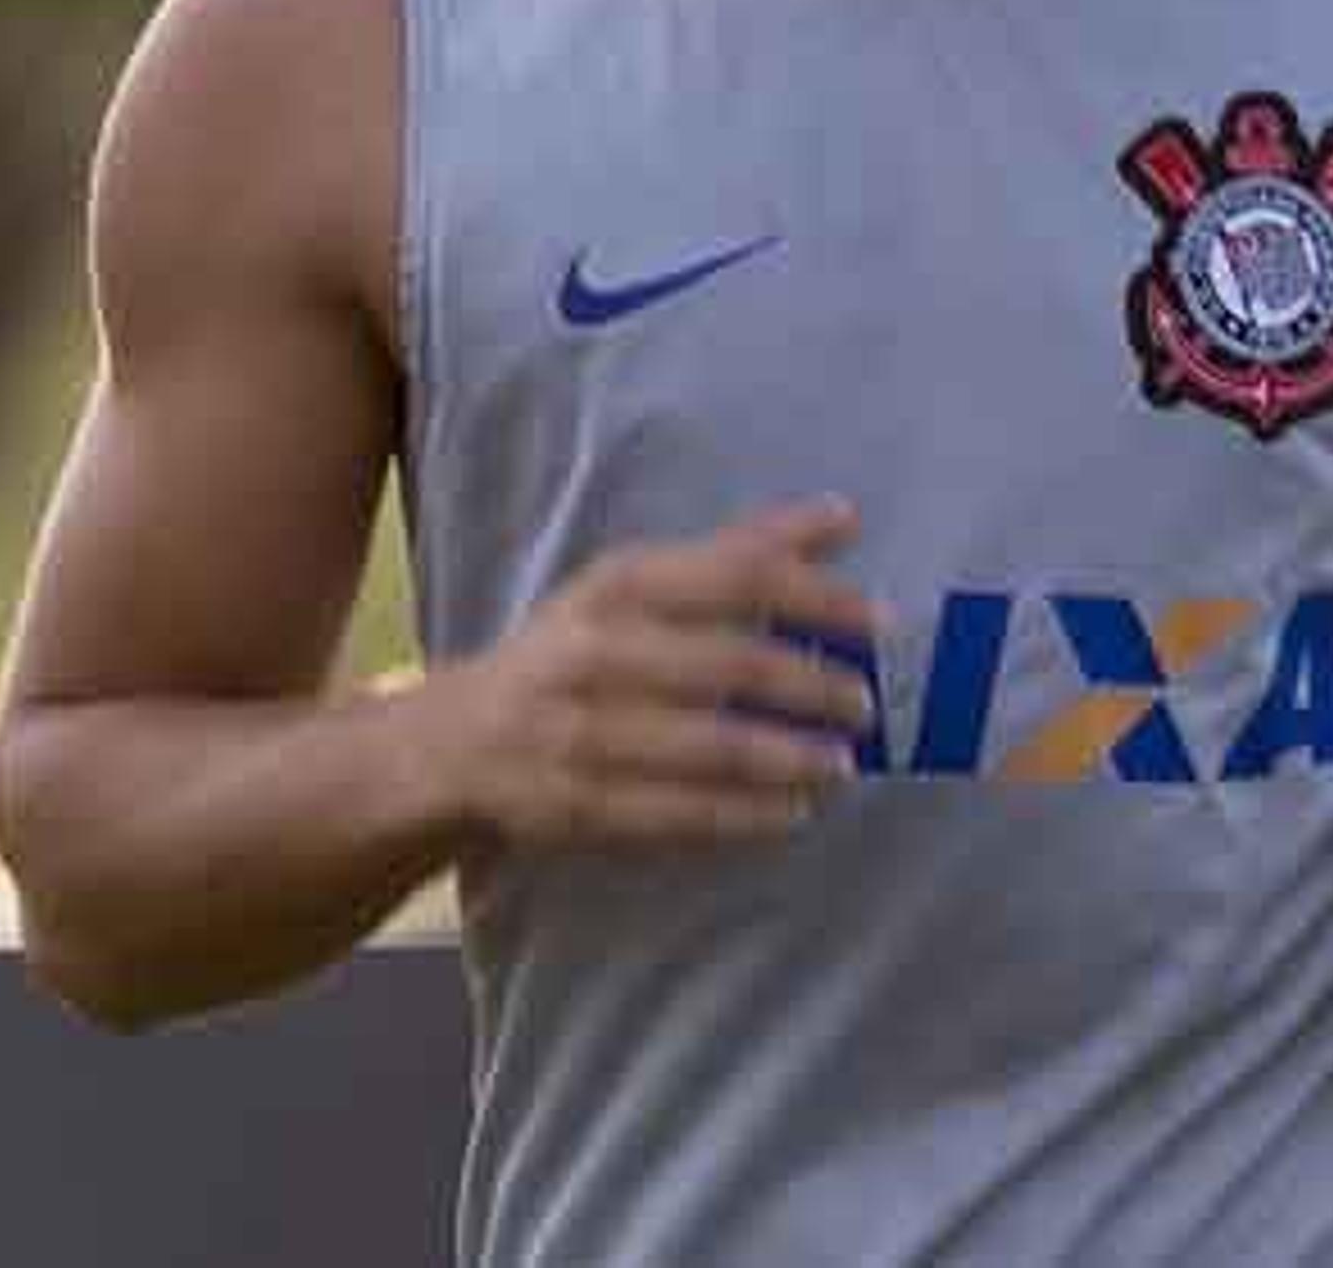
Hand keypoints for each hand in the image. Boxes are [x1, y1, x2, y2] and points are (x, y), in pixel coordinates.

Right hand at [427, 499, 883, 851]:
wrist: (451, 743)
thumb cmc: (572, 651)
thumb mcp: (638, 587)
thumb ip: (740, 552)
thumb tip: (845, 519)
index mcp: (619, 586)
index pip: (735, 578)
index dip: (816, 597)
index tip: (881, 620)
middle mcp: (597, 652)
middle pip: (726, 663)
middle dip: (809, 686)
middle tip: (866, 705)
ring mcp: (581, 733)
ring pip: (705, 745)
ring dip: (786, 757)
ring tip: (843, 765)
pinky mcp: (575, 805)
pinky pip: (675, 813)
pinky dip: (742, 815)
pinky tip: (792, 811)